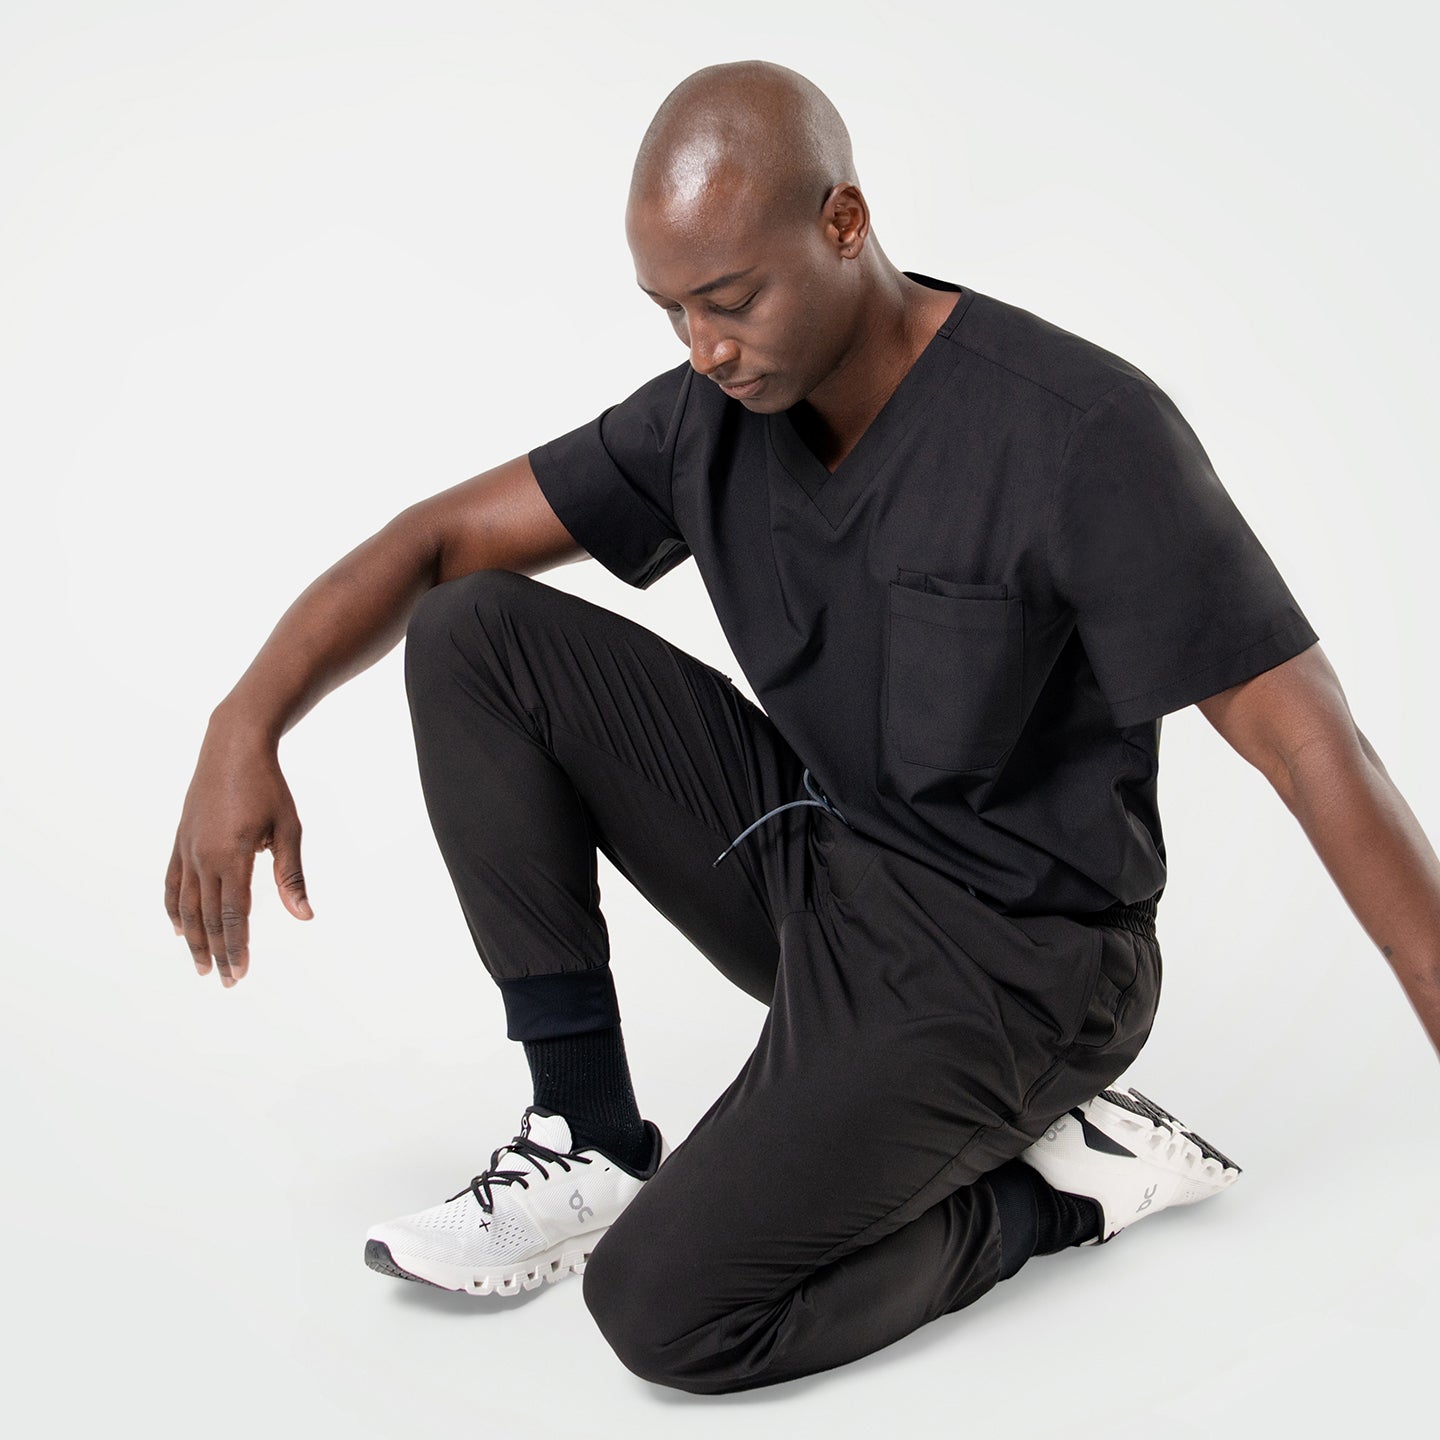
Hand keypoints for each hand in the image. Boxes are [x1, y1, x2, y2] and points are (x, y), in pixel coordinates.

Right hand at [165, 723, 312, 986]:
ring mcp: (188, 849)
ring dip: (193, 939)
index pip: (234, 915)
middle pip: (208, 917)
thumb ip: (292, 874)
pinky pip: (172, 883)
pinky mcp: (181, 840)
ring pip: (185, 905)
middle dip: (218, 952)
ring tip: (201, 965)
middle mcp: (204, 857)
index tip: (240, 974)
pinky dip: (175, 909)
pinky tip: (180, 928)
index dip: (237, 947)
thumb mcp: (289, 828)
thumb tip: (304, 915)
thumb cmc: (268, 787)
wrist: (232, 747)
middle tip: (226, 982)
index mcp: (232, 856)